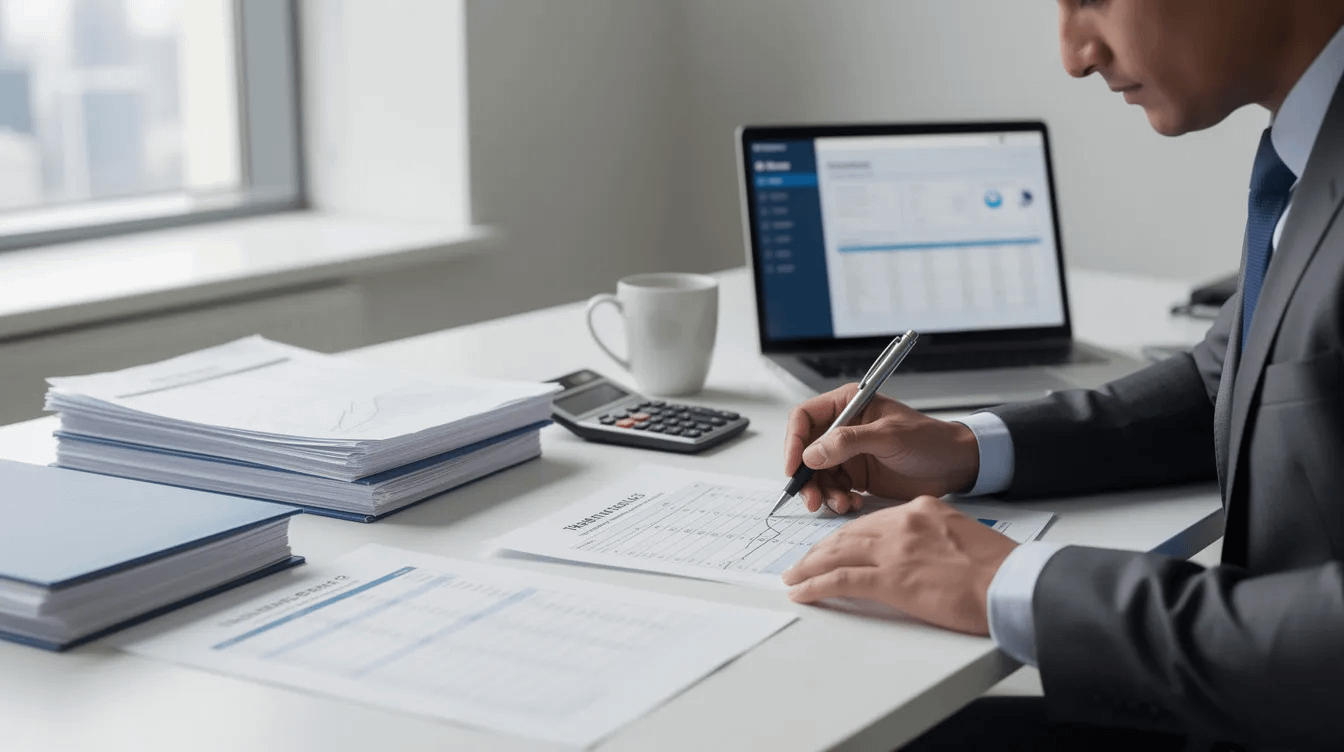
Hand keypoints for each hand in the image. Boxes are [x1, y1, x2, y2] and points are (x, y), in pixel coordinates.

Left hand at [781, 496, 1016, 634]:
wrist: (1012, 583)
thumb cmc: (998, 568)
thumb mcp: (962, 535)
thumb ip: (933, 537)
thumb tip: (918, 554)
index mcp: (921, 509)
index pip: (872, 521)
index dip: (846, 536)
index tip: (833, 546)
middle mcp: (903, 523)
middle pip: (848, 534)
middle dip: (821, 550)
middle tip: (802, 563)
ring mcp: (894, 550)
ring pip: (837, 553)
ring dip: (809, 567)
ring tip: (793, 578)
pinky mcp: (891, 579)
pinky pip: (841, 580)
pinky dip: (816, 585)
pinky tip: (802, 591)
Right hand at [783, 383, 979, 513]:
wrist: (954, 465)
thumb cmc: (928, 440)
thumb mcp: (888, 437)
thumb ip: (848, 442)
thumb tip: (811, 454)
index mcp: (848, 404)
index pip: (805, 418)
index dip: (794, 441)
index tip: (794, 467)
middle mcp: (842, 428)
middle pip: (805, 451)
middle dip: (806, 476)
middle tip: (812, 499)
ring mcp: (847, 453)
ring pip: (816, 474)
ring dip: (822, 492)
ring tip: (840, 504)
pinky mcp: (855, 475)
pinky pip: (833, 488)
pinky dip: (837, 499)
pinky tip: (853, 504)